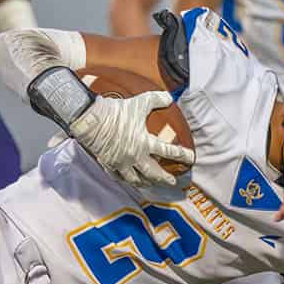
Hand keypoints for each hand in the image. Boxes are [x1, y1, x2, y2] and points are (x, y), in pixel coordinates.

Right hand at [69, 91, 194, 187]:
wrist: (92, 120)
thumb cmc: (116, 111)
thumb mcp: (139, 102)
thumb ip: (156, 99)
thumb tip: (169, 97)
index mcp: (144, 142)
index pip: (168, 151)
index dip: (182, 155)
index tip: (191, 159)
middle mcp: (134, 156)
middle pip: (153, 173)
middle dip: (165, 179)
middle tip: (173, 182)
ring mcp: (121, 163)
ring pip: (136, 179)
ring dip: (146, 183)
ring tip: (151, 185)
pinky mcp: (108, 164)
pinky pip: (119, 177)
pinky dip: (125, 180)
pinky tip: (129, 181)